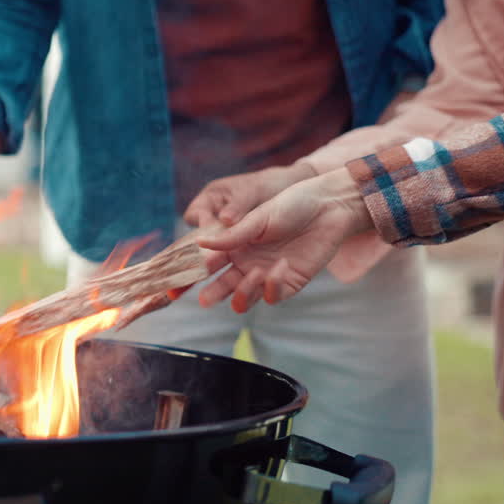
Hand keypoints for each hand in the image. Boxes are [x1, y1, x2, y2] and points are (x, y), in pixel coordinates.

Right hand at [194, 169, 373, 311]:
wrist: (328, 208)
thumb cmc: (291, 204)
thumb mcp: (257, 218)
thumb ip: (230, 236)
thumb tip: (198, 244)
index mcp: (234, 245)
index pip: (206, 264)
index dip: (190, 276)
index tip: (175, 286)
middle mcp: (246, 262)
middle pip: (221, 286)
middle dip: (210, 294)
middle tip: (203, 299)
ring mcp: (265, 274)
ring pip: (243, 298)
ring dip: (242, 293)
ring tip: (250, 276)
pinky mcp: (288, 282)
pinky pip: (271, 295)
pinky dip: (272, 286)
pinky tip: (280, 266)